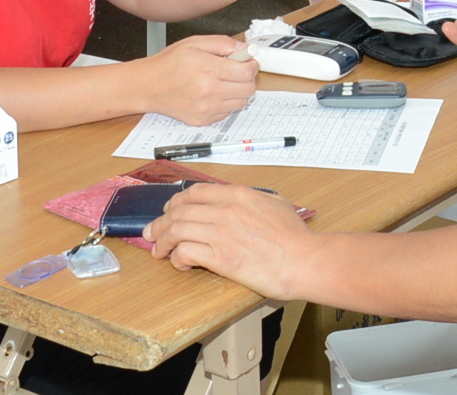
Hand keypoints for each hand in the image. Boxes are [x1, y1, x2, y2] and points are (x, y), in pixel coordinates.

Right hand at [142, 35, 258, 124]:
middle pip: (249, 89)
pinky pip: (227, 112)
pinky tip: (213, 93)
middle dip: (248, 78)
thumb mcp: (194, 43)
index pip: (247, 72)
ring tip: (224, 82)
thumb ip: (223, 44)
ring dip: (238, 91)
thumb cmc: (168, 63)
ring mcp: (206, 108)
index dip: (252, 65)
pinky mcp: (202, 120)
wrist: (148, 86)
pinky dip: (226, 102)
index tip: (248, 61)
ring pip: (241, 102)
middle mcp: (209, 91)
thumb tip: (245, 49)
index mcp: (208, 69)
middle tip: (238, 71)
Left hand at [147, 183, 312, 297]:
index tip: (168, 210)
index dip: (176, 202)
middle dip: (160, 223)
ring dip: (162, 242)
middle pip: (179, 212)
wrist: (304, 260)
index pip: (195, 193)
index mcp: (238, 195)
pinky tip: (179, 264)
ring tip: (158, 251)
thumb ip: (254, 199)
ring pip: (176, 231)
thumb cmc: (296, 237)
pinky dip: (176, 258)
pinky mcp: (220, 258)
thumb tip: (243, 201)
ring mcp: (221, 233)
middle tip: (151, 233)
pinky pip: (185, 253)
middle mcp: (226, 210)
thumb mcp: (276, 204)